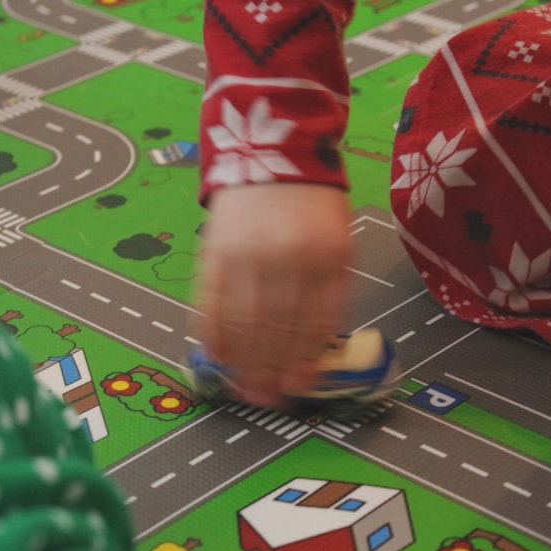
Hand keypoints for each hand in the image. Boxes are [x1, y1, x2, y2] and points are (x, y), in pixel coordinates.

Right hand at [193, 183, 353, 408]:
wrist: (272, 150)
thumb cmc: (311, 203)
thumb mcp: (338, 241)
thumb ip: (330, 289)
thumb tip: (315, 348)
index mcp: (327, 257)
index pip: (315, 323)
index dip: (304, 362)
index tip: (298, 388)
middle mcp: (287, 258)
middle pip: (278, 330)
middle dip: (272, 371)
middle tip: (268, 400)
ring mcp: (247, 255)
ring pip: (244, 324)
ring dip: (243, 363)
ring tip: (244, 389)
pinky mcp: (215, 253)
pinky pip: (211, 304)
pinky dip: (213, 335)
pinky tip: (217, 357)